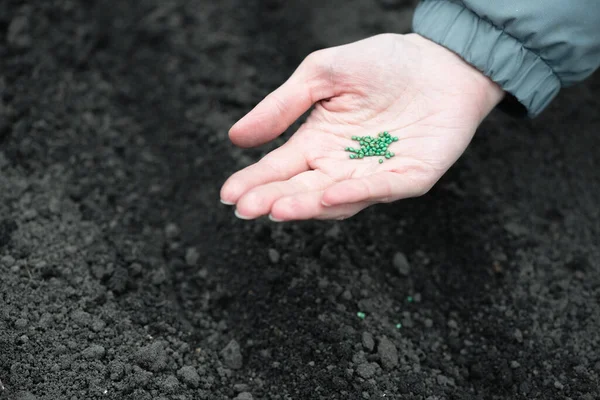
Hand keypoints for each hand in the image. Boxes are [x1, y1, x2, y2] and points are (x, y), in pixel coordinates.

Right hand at [220, 33, 503, 220]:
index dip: (255, 182)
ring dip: (308, 205)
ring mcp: (376, 175)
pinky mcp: (411, 176)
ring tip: (277, 208)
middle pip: (303, 190)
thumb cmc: (382, 64)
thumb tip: (236, 138)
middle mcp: (343, 166)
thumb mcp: (322, 74)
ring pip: (337, 199)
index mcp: (319, 143)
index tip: (228, 194)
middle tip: (246, 209)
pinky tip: (331, 194)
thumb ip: (283, 106)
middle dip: (274, 200)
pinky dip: (358, 193)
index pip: (281, 168)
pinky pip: (383, 189)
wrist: (441, 59)